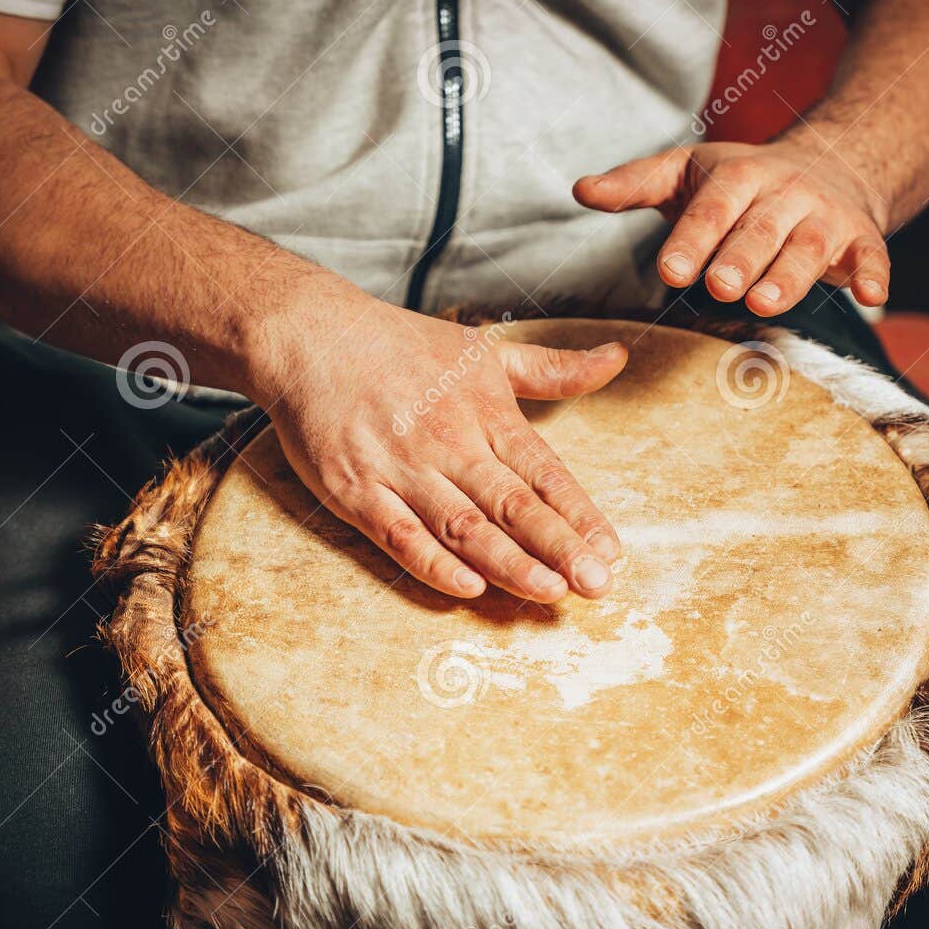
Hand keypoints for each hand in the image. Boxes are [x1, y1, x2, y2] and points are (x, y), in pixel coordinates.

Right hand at [253, 297, 626, 602]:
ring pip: (463, 525)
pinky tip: (467, 587)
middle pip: (512, 504)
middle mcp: (450, 442)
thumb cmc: (402, 347)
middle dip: (559, 547)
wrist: (309, 335)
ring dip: (508, 562)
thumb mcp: (486, 352)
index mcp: (486, 413)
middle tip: (597, 584)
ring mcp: (402, 470)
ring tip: (549, 593)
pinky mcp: (356, 492)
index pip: (544, 472)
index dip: (580, 513)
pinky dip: (432, 562)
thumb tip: (618, 357)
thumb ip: (554, 369)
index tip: (612, 551)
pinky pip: (399, 535)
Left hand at [574, 140, 889, 314]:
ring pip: (808, 248)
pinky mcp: (862, 239)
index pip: (713, 208)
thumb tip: (581, 189)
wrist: (834, 164)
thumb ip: (636, 184)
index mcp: (739, 176)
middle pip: (761, 230)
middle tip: (719, 287)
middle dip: (740, 258)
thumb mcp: (688, 172)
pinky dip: (873, 274)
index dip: (693, 237)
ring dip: (790, 275)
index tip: (672, 269)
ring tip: (765, 303)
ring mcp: (825, 218)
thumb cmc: (743, 182)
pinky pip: (871, 256)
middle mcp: (785, 193)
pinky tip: (870, 295)